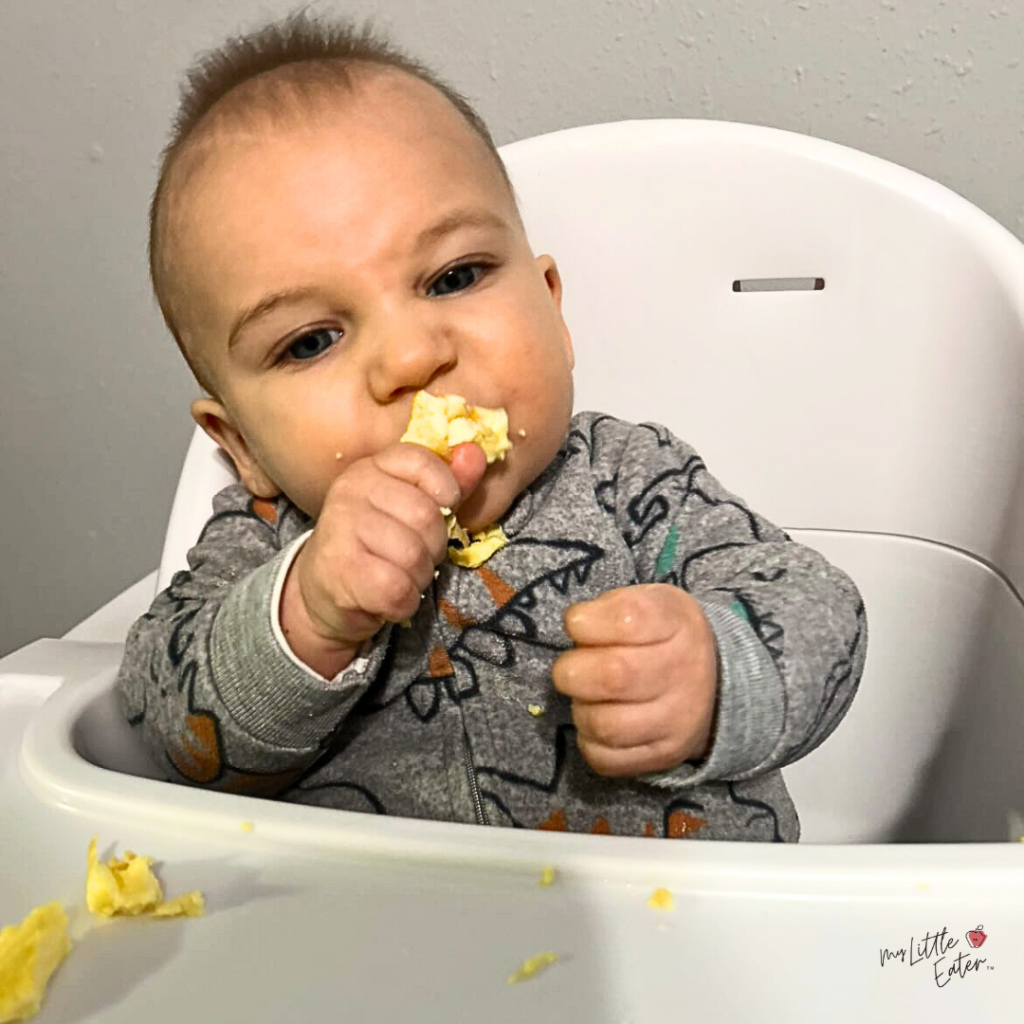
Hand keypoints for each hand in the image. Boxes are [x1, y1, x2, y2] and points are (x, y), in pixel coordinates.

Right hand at [280, 441, 486, 675]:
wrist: (323, 592)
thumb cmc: (378, 546)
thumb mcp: (413, 507)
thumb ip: (450, 482)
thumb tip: (476, 453)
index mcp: (372, 467)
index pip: (422, 462)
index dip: (446, 491)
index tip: (440, 511)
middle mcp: (350, 490)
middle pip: (426, 515)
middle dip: (433, 546)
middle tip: (414, 556)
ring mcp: (340, 528)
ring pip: (413, 555)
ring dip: (418, 577)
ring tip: (399, 576)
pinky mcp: (338, 570)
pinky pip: (397, 589)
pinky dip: (404, 603)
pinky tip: (387, 598)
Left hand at [551, 584, 717, 776]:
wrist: (713, 681)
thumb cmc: (662, 635)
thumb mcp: (647, 602)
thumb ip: (610, 608)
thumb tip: (576, 627)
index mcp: (677, 623)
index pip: (626, 619)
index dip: (585, 622)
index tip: (577, 623)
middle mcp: (684, 673)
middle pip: (613, 677)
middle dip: (572, 670)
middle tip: (570, 668)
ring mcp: (676, 721)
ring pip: (605, 725)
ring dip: (580, 708)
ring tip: (588, 696)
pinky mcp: (663, 756)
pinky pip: (605, 759)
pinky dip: (589, 741)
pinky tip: (599, 719)